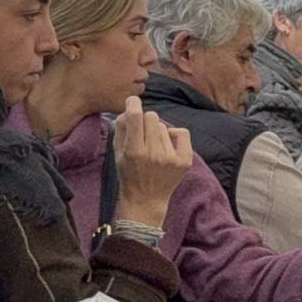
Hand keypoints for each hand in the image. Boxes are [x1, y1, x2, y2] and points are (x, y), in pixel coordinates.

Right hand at [111, 98, 191, 228]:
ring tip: (154, 149)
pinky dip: (175, 135)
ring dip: (158, 133)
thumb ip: (121, 128)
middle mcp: (153, 154)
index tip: (133, 102)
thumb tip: (129, 108)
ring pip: (164, 126)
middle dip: (145, 121)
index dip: (134, 104)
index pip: (136, 117)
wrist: (146, 200)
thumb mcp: (117, 153)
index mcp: (134, 152)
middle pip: (152, 117)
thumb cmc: (129, 174)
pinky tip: (168, 145)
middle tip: (143, 135)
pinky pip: (182, 132)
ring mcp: (170, 158)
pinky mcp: (184, 162)